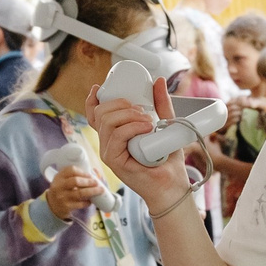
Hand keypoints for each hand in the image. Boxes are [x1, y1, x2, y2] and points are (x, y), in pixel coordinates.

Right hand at [43, 165, 106, 220]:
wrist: (51, 205)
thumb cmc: (61, 190)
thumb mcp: (63, 180)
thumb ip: (74, 176)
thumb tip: (95, 174)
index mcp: (59, 177)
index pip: (71, 170)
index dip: (83, 172)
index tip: (90, 175)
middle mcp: (59, 186)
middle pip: (75, 181)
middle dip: (88, 181)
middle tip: (96, 183)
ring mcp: (62, 197)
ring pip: (80, 193)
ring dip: (92, 191)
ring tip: (100, 190)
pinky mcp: (66, 207)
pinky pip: (80, 204)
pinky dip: (87, 202)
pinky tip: (91, 201)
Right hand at [88, 79, 186, 206]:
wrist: (172, 184)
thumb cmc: (167, 160)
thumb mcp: (165, 124)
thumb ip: (161, 104)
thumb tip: (158, 81)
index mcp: (114, 135)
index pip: (94, 115)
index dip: (92, 100)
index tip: (99, 87)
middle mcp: (107, 143)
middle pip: (100, 113)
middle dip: (120, 103)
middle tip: (142, 109)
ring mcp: (108, 152)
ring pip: (108, 122)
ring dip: (129, 115)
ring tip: (148, 121)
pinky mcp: (114, 161)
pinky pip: (116, 136)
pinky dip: (132, 127)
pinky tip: (146, 128)